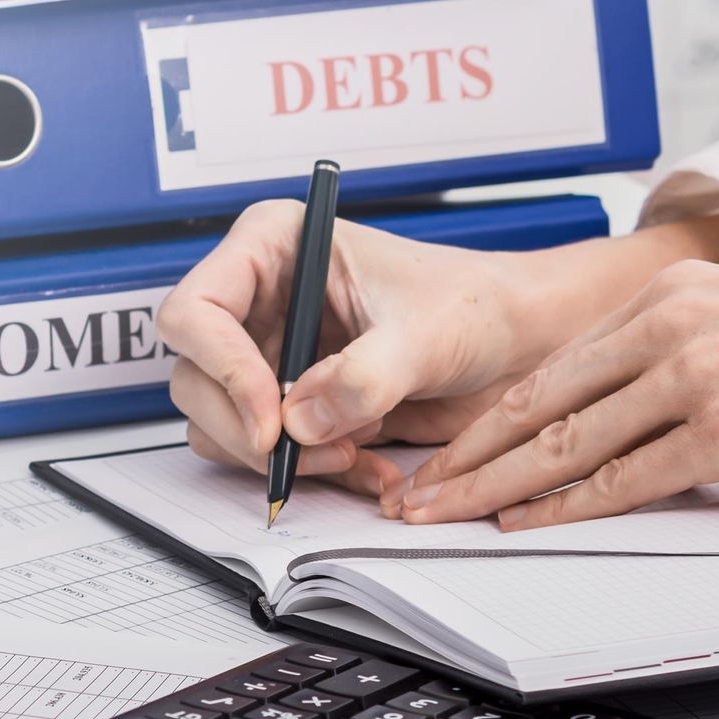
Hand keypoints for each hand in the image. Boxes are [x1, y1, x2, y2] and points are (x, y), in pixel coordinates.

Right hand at [157, 204, 718, 497]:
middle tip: (302, 454)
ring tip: (349, 454)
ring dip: (278, 455)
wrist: (523, 346)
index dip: (220, 369)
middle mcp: (261, 300)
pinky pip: (266, 453)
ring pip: (219, 423)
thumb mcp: (425, 333)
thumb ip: (363, 376)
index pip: (196, 310)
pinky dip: (308, 471)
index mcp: (276, 247)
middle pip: (195, 377)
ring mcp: (272, 354)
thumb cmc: (479, 305)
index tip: (270, 416)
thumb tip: (300, 421)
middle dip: (246, 426)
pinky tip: (367, 467)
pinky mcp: (294, 403)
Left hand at [392, 261, 718, 527]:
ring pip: (566, 443)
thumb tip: (615, 411)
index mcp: (660, 297)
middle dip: (463, 456)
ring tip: (445, 517)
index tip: (440, 448)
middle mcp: (663, 328)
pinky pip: (627, 477)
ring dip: (495, 488)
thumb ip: (669, 352)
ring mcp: (691, 378)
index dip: (484, 416)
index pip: (548, 369)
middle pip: (537, 404)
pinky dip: (566, 505)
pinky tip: (526, 522)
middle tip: (410, 493)